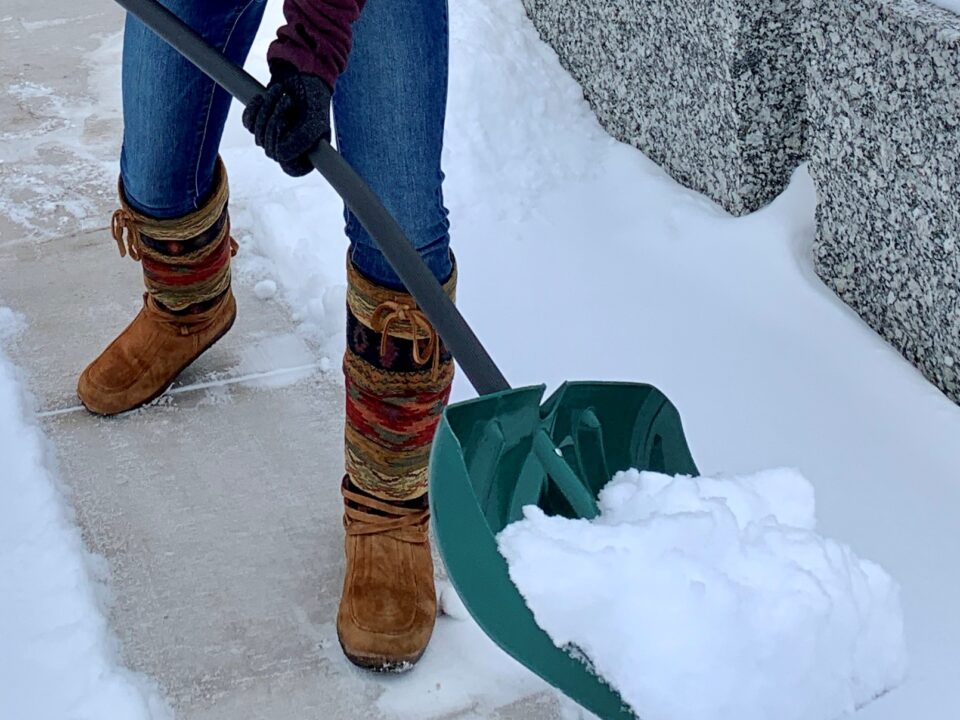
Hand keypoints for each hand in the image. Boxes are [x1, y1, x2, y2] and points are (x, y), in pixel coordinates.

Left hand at [243, 62, 331, 176]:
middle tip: (287, 101)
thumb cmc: (313, 96)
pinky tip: (263, 97)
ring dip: (267, 110)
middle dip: (275, 122)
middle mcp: (290, 147)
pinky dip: (253, 108)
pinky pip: (248, 123)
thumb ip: (301, 142)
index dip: (285, 152)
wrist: (302, 70)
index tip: (288, 129)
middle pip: (271, 150)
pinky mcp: (260, 121)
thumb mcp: (313, 120)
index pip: (291, 168)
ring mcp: (273, 135)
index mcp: (308, 153)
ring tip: (279, 93)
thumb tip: (279, 156)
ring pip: (258, 136)